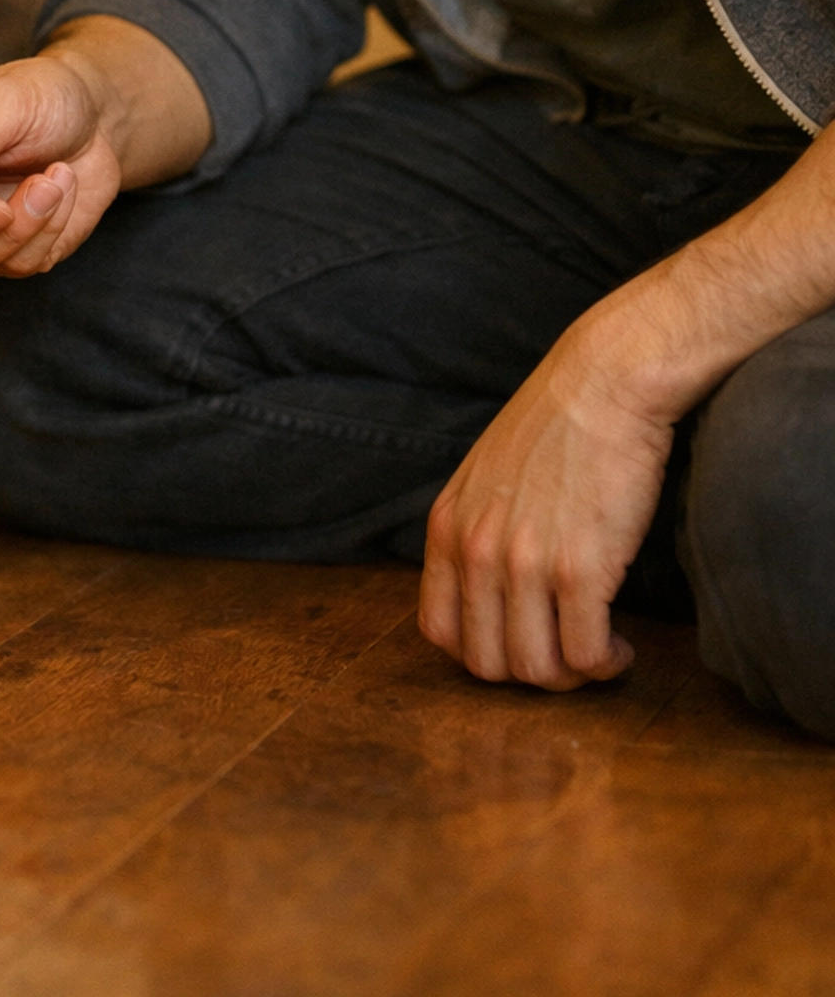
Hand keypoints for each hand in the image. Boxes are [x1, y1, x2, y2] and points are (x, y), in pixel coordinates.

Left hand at [418, 322, 674, 689]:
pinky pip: (584, 654)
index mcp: (447, 526)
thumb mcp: (486, 474)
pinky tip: (619, 647)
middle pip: (487, 663)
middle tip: (565, 654)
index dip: (482, 653)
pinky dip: (604, 664)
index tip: (520, 643)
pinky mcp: (581, 569)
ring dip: (571, 677)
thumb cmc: (557, 423)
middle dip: (531, 674)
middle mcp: (477, 549)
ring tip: (597, 652)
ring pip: (537, 670)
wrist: (607, 381)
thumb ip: (476, 528)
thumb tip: (487, 590)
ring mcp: (526, 562)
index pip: (439, 630)